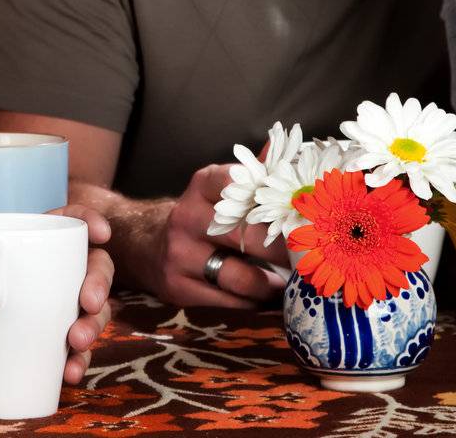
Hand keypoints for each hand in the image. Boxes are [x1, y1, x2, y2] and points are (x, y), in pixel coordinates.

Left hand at [0, 204, 116, 383]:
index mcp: (30, 243)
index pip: (70, 222)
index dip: (92, 220)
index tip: (101, 233)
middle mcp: (51, 273)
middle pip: (93, 267)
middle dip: (98, 285)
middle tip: (86, 304)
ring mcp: (55, 308)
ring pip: (93, 310)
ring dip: (93, 326)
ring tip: (75, 344)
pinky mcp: (51, 342)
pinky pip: (77, 349)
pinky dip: (79, 360)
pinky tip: (69, 371)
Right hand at [149, 164, 288, 310]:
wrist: (146, 244)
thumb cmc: (202, 215)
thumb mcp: (221, 188)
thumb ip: (256, 175)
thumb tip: (291, 152)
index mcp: (202, 186)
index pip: (241, 185)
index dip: (275, 201)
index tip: (302, 215)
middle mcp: (187, 217)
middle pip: (246, 236)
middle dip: (283, 251)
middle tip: (309, 258)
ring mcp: (180, 254)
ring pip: (238, 277)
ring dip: (270, 285)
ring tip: (290, 284)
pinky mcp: (178, 287)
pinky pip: (227, 301)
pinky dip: (252, 302)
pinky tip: (264, 298)